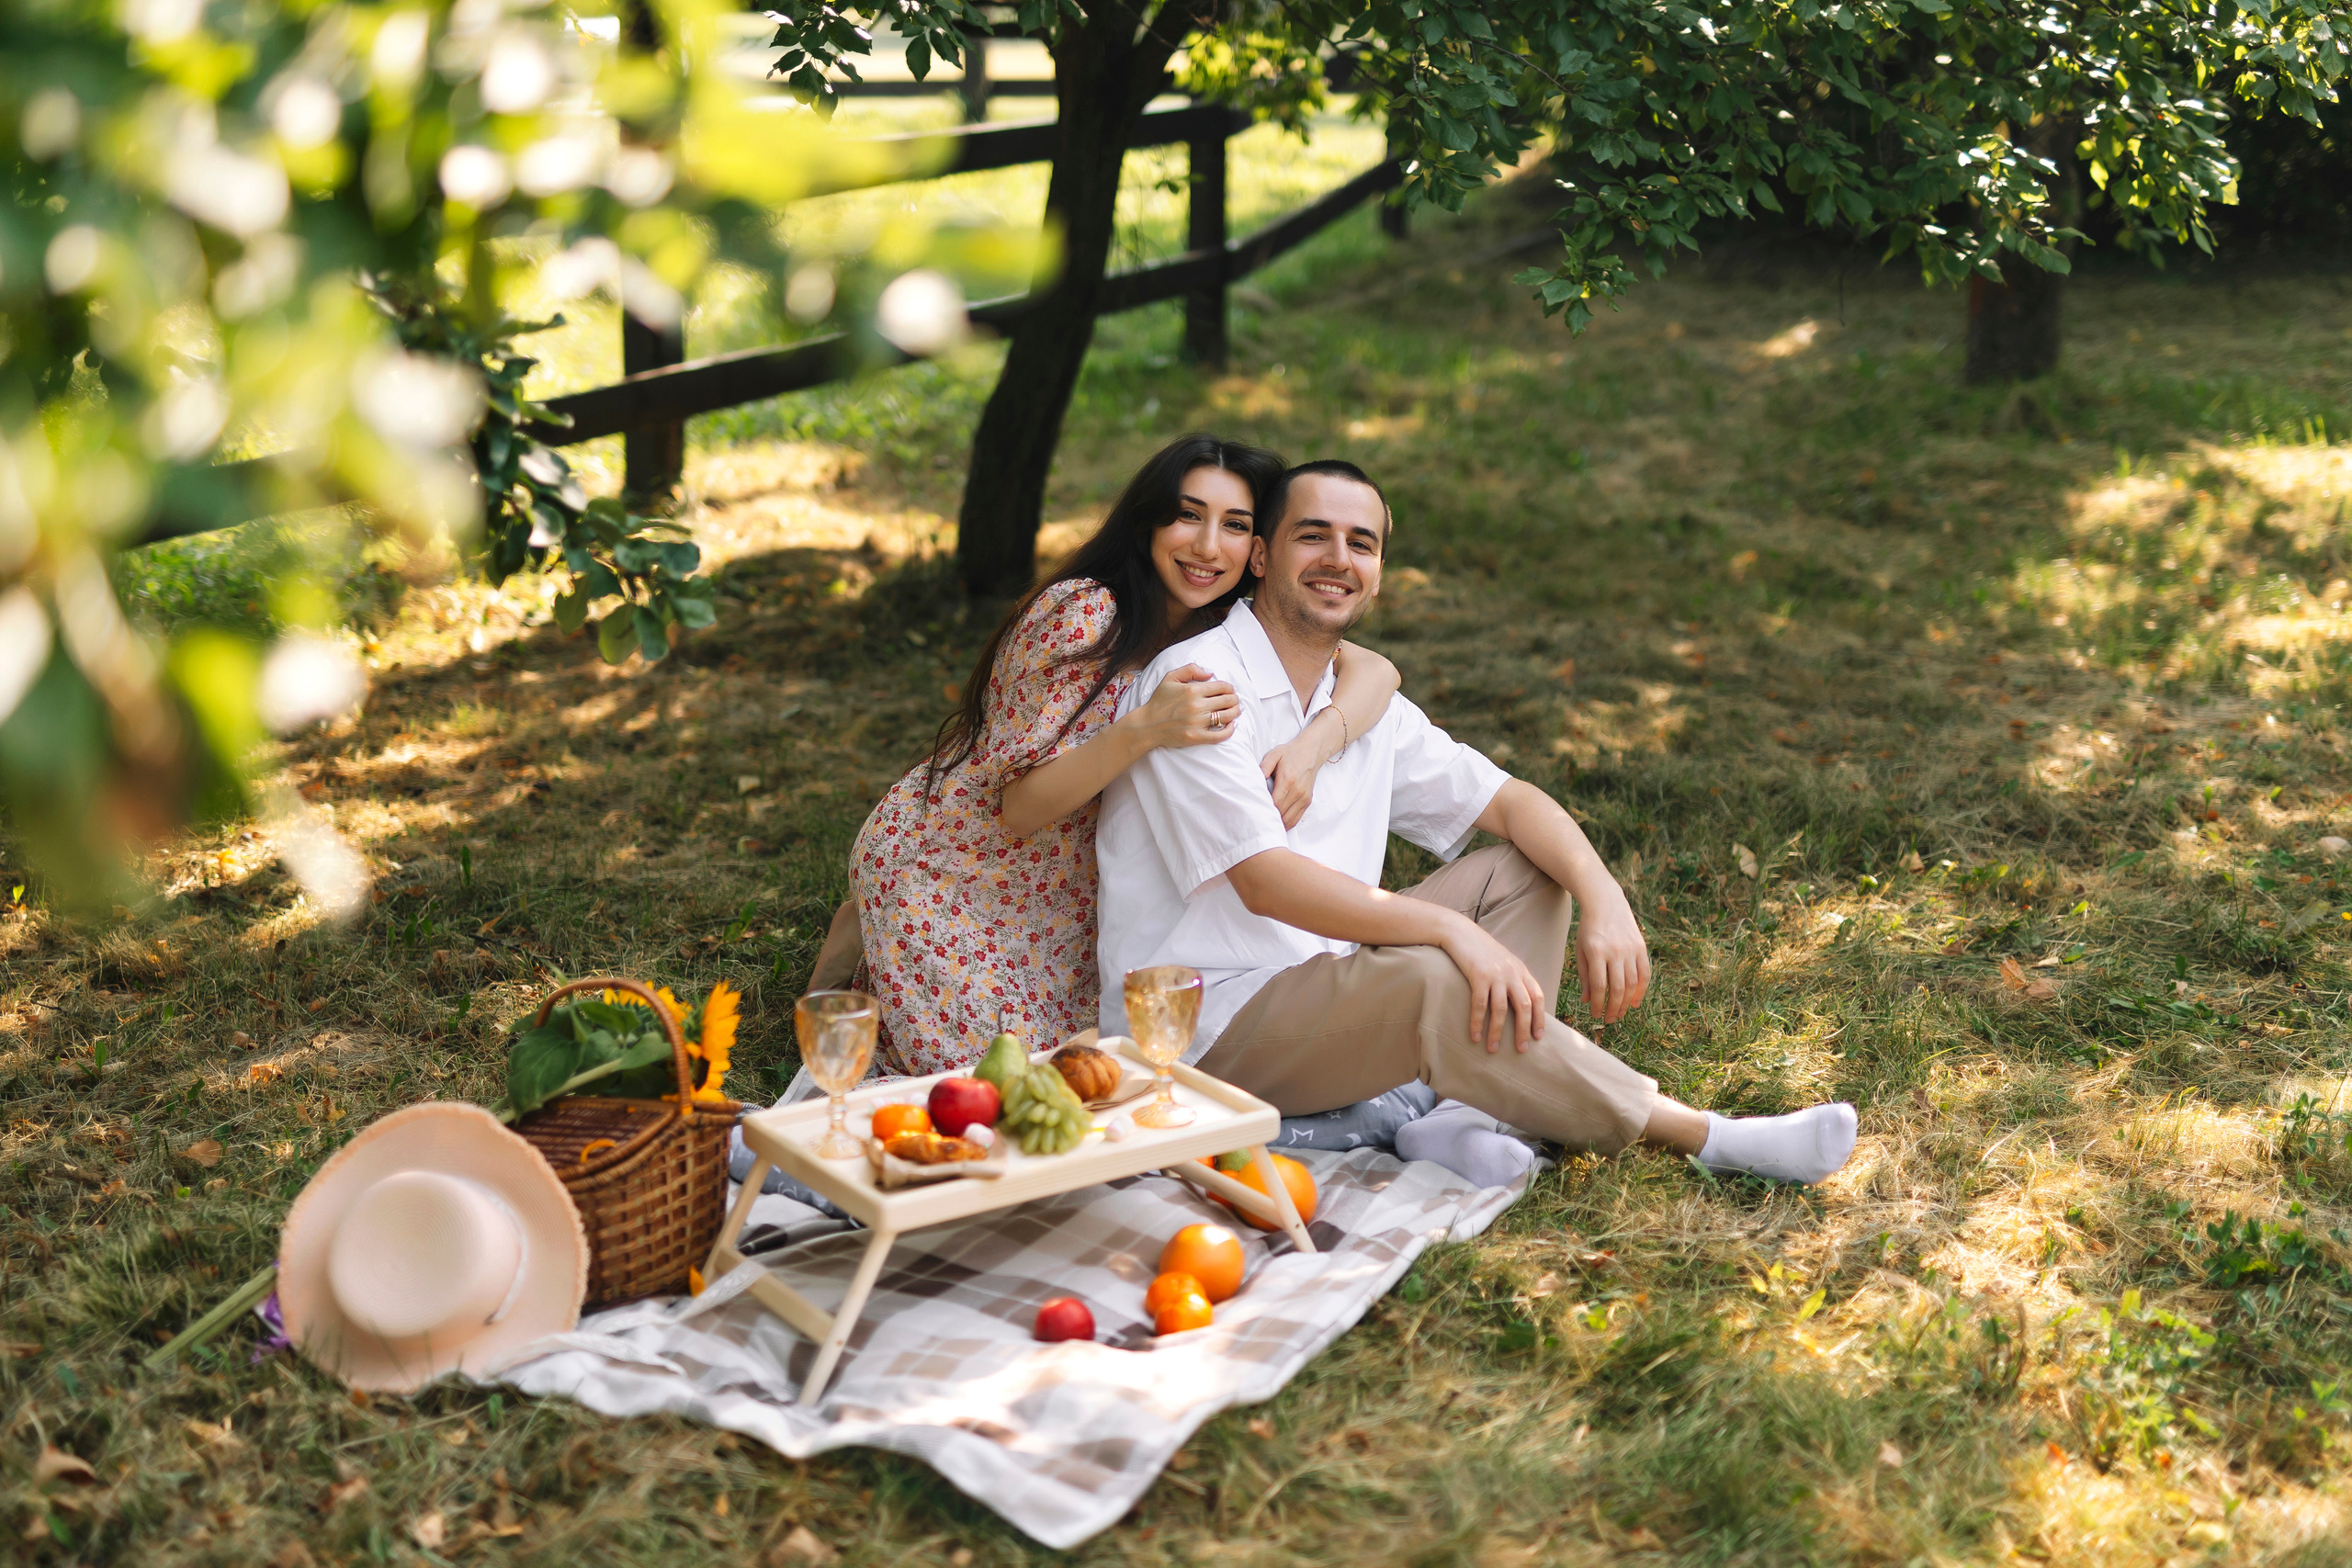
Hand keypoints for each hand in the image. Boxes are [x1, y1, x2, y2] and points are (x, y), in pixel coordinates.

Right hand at [1127, 665, 1238, 750]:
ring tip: (1234, 711)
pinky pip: (1220, 735)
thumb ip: (1190, 669)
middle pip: (1228, 700)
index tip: (1229, 690)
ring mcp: (1197, 722)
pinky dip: (1229, 731)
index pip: (1222, 687)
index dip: (1230, 688)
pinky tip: (1231, 726)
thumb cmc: (1159, 701)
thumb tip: (1210, 674)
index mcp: (1192, 690)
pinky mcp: (1196, 737)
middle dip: (1234, 699)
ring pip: (1227, 716)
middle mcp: (1197, 706)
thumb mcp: (1170, 678)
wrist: (1147, 725)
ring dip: (1235, 712)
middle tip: (1234, 700)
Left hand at [1257, 734, 1326, 829]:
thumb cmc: (1290, 753)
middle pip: (1281, 813)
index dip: (1265, 810)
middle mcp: (1298, 791)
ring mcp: (1304, 797)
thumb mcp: (1274, 754)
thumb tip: (1256, 780)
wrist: (1311, 751)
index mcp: (1288, 780)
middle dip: (1270, 818)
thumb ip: (1264, 767)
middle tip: (1258, 819)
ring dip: (1278, 823)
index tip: (1256, 812)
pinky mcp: (1307, 801)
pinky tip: (1279, 823)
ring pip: (1289, 819)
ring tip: (1267, 823)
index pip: (1275, 803)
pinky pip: (1297, 818)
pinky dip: (1287, 823)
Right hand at [1438, 914, 1551, 1052]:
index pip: (1537, 997)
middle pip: (1523, 1006)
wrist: (1461, 933)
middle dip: (1523, 1030)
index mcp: (1521, 971)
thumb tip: (1520, 1004)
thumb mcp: (1505, 962)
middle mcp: (1512, 973)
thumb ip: (1514, 979)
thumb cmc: (1482, 951)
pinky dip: (1477, 1022)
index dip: (1539, 1018)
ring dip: (1497, 1032)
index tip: (1538, 1037)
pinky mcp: (1478, 976)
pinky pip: (1480, 1005)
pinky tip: (1475, 1036)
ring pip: (1501, 1009)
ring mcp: (1495, 975)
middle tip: (1521, 1049)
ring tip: (1493, 1049)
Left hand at [1574, 884, 1651, 1023]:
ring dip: (1627, 1002)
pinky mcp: (1641, 947)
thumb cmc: (1589, 930)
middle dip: (1614, 1007)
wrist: (1606, 903)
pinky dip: (1641, 990)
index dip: (1598, 1004)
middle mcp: (1615, 951)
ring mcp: (1630, 949)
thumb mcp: (1581, 950)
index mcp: (1596, 952)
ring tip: (1620, 1013)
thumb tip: (1587, 1001)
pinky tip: (1635, 1002)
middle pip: (1618, 988)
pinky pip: (1644, 973)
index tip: (1595, 1015)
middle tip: (1610, 1019)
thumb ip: (1585, 976)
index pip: (1599, 986)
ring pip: (1632, 983)